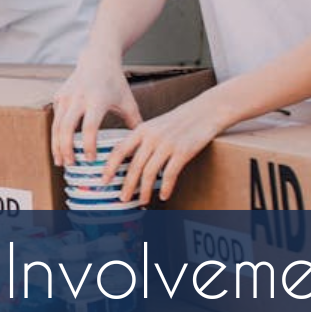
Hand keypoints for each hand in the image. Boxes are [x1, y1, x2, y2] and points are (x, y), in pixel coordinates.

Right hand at [50, 50, 142, 167]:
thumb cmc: (116, 83)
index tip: (91, 159)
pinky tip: (59, 148)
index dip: (88, 144)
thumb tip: (140, 146)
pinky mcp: (58, 97)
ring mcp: (66, 97)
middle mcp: (78, 98)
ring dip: (57, 146)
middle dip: (66, 149)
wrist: (97, 60)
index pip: (89, 126)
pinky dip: (56, 136)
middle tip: (70, 165)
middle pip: (66, 128)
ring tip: (60, 162)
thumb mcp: (128, 102)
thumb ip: (134, 123)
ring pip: (56, 126)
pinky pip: (55, 120)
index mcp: (98, 99)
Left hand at [100, 98, 226, 203]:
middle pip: (134, 166)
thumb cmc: (179, 120)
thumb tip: (129, 159)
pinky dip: (166, 187)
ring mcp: (167, 144)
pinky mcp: (183, 151)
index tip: (104, 180)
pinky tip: (164, 196)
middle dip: (127, 185)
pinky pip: (170, 174)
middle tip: (122, 198)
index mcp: (141, 130)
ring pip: (150, 173)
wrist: (206, 110)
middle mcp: (151, 137)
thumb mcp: (155, 125)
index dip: (110, 167)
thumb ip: (142, 140)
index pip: (119, 150)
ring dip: (145, 190)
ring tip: (142, 201)